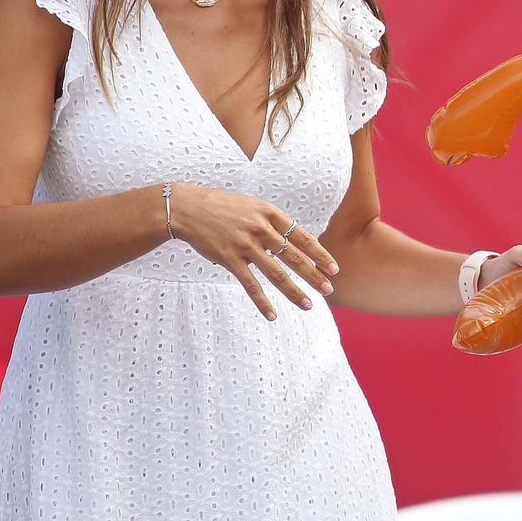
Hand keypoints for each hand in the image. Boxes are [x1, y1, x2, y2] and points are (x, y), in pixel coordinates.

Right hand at [169, 183, 337, 321]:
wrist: (188, 208)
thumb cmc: (223, 207)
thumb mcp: (253, 206)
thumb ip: (271, 223)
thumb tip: (290, 242)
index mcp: (271, 214)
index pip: (302, 237)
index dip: (320, 254)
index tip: (333, 268)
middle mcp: (261, 229)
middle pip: (294, 257)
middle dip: (314, 275)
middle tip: (329, 290)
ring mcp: (246, 245)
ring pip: (276, 274)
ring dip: (294, 292)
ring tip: (308, 305)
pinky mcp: (230, 259)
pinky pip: (250, 284)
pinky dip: (262, 301)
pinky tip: (272, 314)